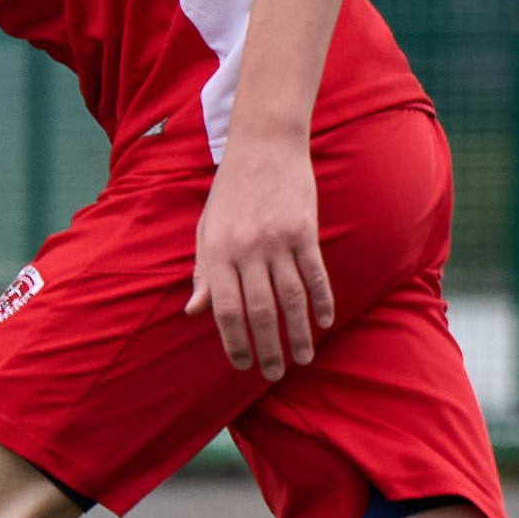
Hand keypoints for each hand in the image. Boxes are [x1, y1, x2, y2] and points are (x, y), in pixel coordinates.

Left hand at [186, 127, 334, 381]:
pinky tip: (325, 323)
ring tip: (303, 359)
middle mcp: (246, 248)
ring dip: (298, 334)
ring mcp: (277, 239)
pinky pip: (315, 274)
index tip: (241, 363)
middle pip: (259, 311)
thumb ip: (203, 271)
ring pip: (290, 298)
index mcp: (218, 250)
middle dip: (267, 348)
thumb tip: (193, 312)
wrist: (263, 144)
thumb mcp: (206, 228)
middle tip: (273, 373)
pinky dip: (322, 301)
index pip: (225, 308)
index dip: (233, 341)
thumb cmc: (230, 190)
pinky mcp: (304, 230)